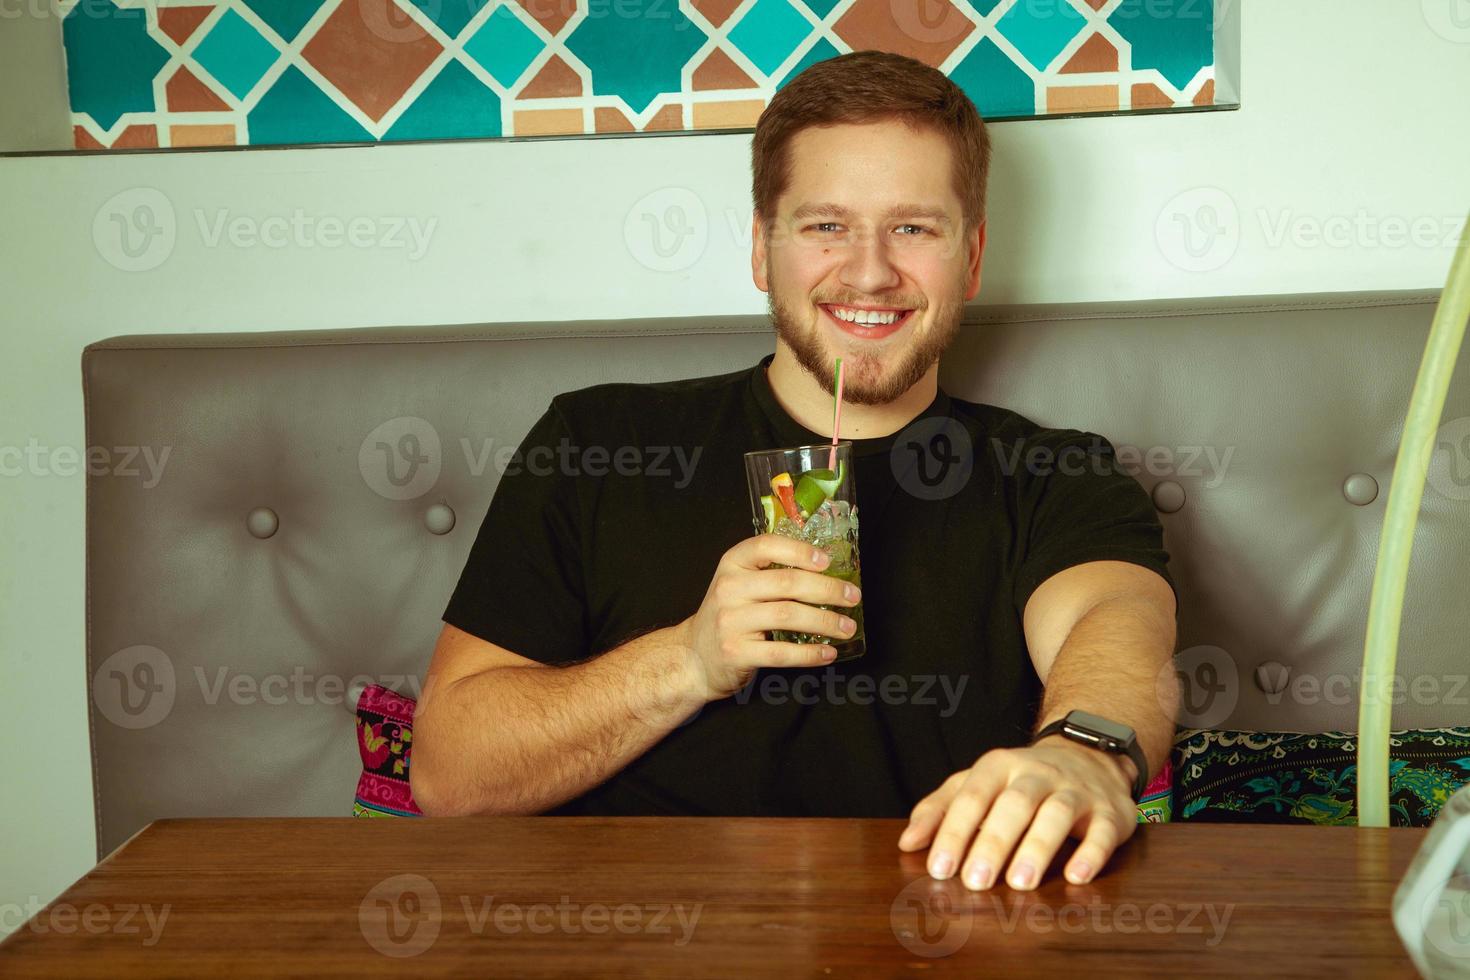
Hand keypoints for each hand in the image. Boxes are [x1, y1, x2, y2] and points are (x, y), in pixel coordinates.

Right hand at [676, 534, 860, 700]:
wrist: (694, 656)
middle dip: (827, 590)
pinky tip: (827, 652)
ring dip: (825, 621)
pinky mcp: (736, 652)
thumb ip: (771, 573)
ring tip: (847, 626)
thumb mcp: (739, 584)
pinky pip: (781, 653)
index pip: (766, 546)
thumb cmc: (729, 616)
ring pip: (788, 616)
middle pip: (786, 583)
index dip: (799, 551)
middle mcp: (729, 588)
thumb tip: (827, 572)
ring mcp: (731, 621)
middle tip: (852, 596)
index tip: (827, 560)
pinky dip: (810, 653)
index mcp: (732, 564)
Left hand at [896, 736, 1137, 889]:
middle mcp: (1037, 774)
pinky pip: (1102, 830)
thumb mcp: (976, 783)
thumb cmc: (1020, 781)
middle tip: (975, 881)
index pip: (972, 796)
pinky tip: (1077, 876)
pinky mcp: (1110, 812)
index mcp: (999, 766)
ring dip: (1037, 849)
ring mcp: (1076, 791)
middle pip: (1013, 805)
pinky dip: (1091, 853)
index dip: (954, 831)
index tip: (938, 868)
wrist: (1089, 756)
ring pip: (1056, 815)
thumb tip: (907, 843)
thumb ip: (940, 809)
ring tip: (1020, 883)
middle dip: (993, 843)